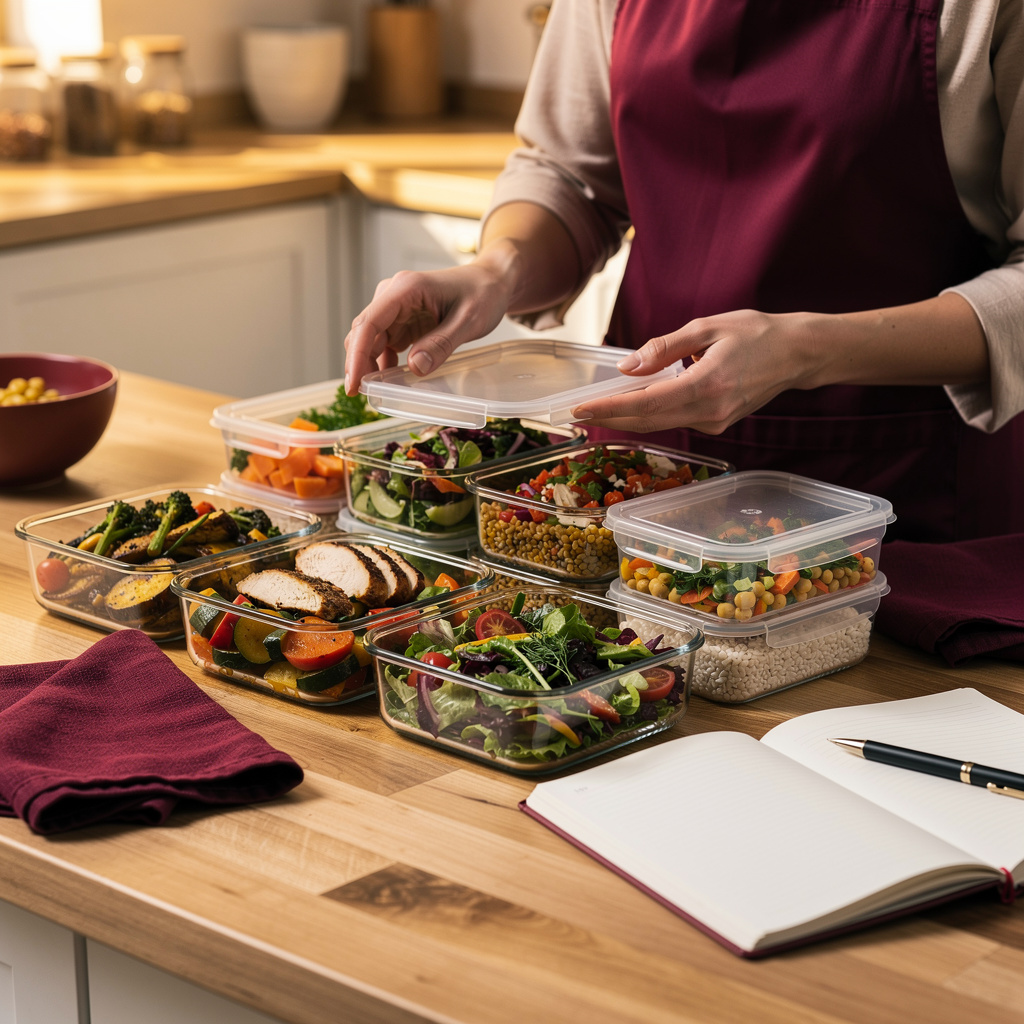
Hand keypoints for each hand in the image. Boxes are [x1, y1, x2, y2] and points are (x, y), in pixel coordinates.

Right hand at [343, 261, 513, 394]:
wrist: (491, 282)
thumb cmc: (483, 294)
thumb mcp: (468, 321)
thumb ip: (442, 343)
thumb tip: (415, 368)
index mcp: (406, 289)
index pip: (369, 323)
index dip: (357, 356)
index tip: (354, 384)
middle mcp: (393, 295)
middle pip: (363, 332)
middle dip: (358, 364)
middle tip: (361, 395)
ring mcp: (396, 308)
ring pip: (370, 340)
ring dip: (369, 365)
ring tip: (374, 391)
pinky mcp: (402, 320)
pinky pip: (384, 343)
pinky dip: (382, 362)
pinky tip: (388, 379)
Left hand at [572, 310, 819, 433]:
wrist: (799, 354)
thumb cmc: (756, 333)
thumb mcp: (707, 327)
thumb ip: (664, 348)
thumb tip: (627, 368)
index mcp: (706, 386)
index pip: (646, 404)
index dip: (609, 409)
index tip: (580, 410)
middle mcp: (710, 412)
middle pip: (648, 421)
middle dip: (610, 417)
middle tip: (577, 412)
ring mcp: (715, 423)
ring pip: (660, 423)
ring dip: (629, 415)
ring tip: (598, 406)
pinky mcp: (717, 424)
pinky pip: (676, 419)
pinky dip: (652, 412)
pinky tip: (636, 401)